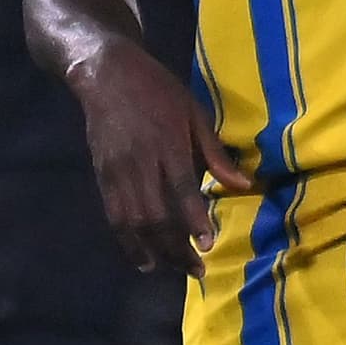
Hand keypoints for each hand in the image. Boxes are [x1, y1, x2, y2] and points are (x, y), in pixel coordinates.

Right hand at [66, 37, 252, 271]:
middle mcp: (140, 162)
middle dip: (175, 247)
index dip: (193, 219)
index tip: (207, 244)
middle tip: (195, 269)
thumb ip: (216, 153)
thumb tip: (244, 184)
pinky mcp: (102, 176)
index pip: (180, 189)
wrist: (106, 75)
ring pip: (132, 221)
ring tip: (170, 269)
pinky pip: (114, 215)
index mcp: (167, 143)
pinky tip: (141, 257)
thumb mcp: (194, 113)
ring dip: (151, 250)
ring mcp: (117, 171)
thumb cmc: (158, 91)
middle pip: (155, 214)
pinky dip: (127, 241)